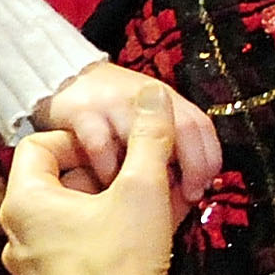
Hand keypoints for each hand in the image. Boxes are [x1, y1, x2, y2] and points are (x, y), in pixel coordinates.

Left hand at [1, 86, 192, 274]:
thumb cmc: (122, 256)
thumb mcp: (143, 187)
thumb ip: (149, 136)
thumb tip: (151, 93)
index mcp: (24, 203)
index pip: (37, 146)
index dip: (80, 138)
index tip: (117, 148)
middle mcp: (15, 235)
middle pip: (56, 183)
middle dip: (104, 174)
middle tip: (142, 176)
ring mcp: (32, 270)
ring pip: (69, 219)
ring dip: (108, 206)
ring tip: (152, 207)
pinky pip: (74, 249)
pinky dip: (105, 236)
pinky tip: (146, 242)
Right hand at [34, 62, 223, 208]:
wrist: (65, 77)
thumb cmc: (112, 109)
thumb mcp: (146, 117)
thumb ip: (169, 142)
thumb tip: (193, 184)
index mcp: (166, 100)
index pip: (201, 125)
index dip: (209, 157)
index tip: (205, 186)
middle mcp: (145, 98)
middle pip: (184, 127)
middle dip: (192, 165)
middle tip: (187, 196)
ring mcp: (115, 103)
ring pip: (143, 137)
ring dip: (148, 172)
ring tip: (146, 197)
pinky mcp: (83, 112)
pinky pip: (100, 145)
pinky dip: (107, 170)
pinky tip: (107, 185)